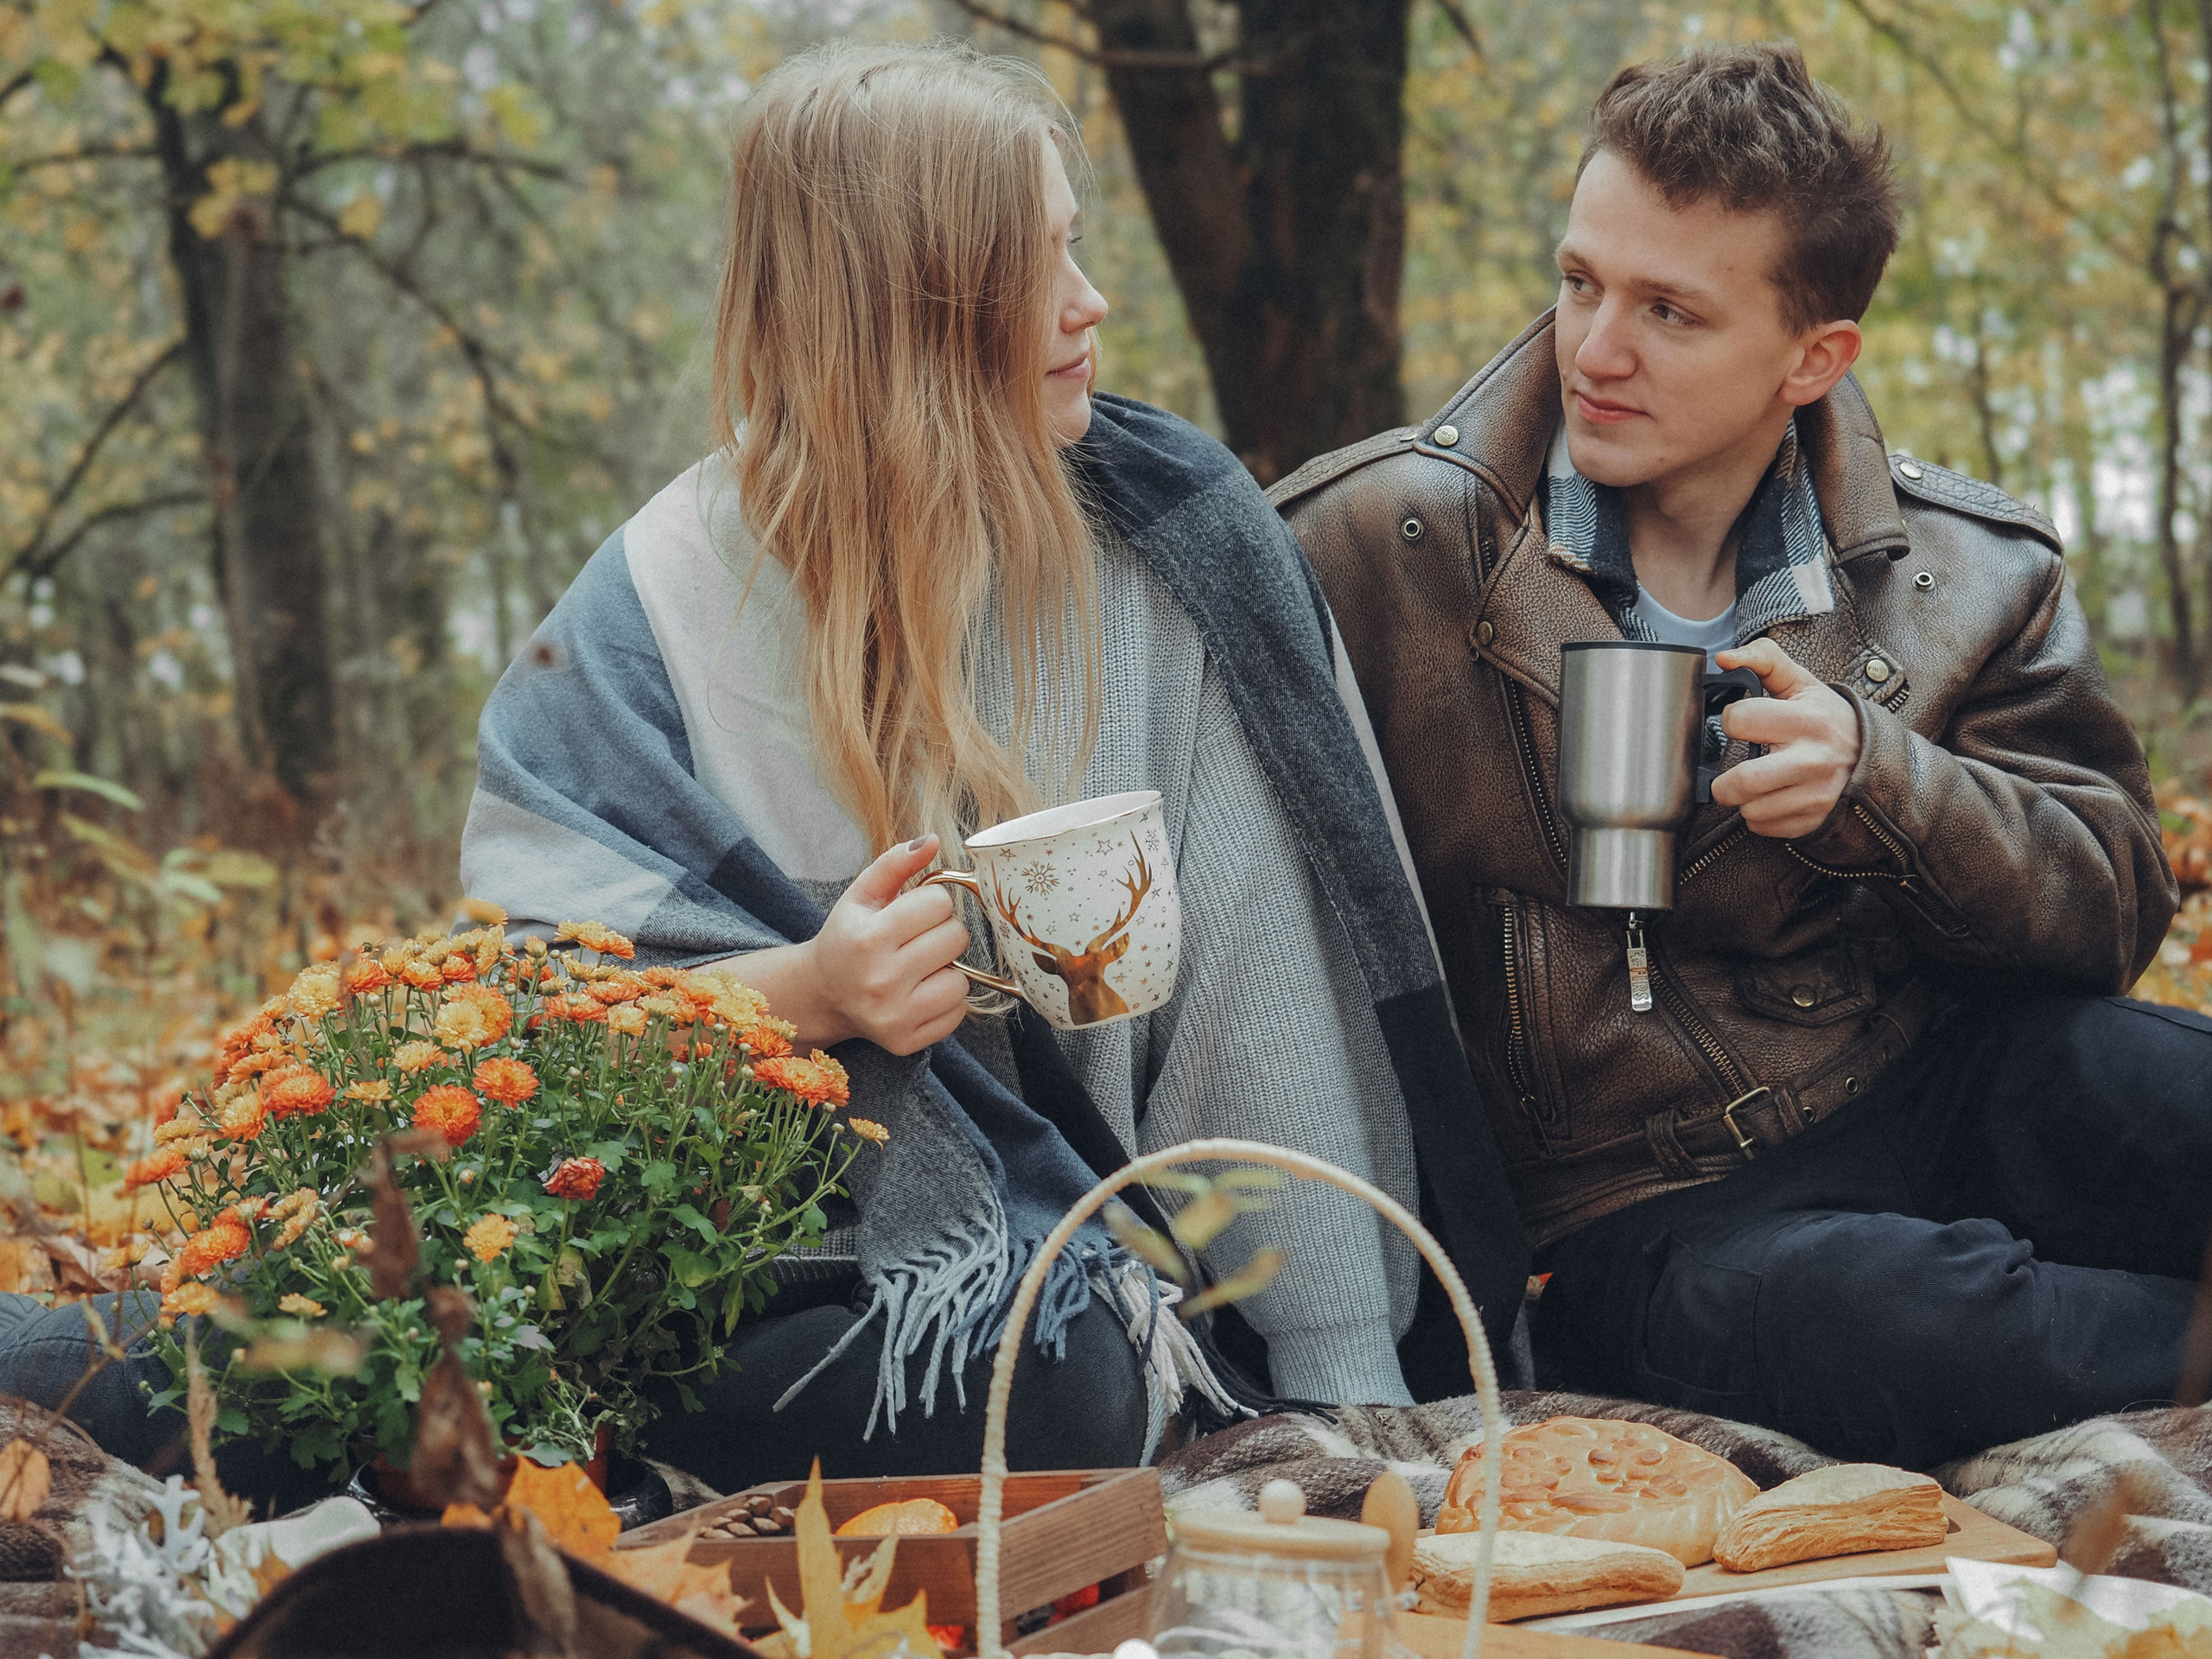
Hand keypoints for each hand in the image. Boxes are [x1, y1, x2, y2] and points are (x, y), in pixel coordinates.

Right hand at [726, 836, 972, 1055]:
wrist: (823, 993)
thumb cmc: (848, 937)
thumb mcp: (862, 894)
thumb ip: (896, 863)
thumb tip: (933, 839)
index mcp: (867, 938)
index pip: (939, 904)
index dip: (931, 903)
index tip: (911, 914)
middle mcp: (880, 980)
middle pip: (955, 938)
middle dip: (941, 932)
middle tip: (916, 940)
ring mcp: (893, 1016)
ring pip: (962, 979)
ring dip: (947, 969)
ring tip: (919, 967)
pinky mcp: (906, 1042)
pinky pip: (958, 1012)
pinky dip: (946, 1000)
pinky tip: (919, 992)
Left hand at [1708, 639, 1863, 840]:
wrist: (1873, 756)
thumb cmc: (1827, 718)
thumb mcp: (1801, 683)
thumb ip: (1764, 660)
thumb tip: (1724, 659)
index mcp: (1805, 720)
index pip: (1739, 721)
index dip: (1733, 720)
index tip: (1744, 724)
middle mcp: (1812, 760)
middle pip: (1742, 781)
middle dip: (1724, 780)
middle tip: (1730, 772)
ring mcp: (1816, 795)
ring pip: (1749, 809)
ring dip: (1743, 799)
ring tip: (1757, 784)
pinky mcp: (1814, 820)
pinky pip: (1764, 827)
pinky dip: (1759, 816)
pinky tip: (1772, 798)